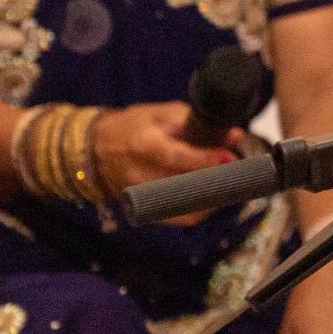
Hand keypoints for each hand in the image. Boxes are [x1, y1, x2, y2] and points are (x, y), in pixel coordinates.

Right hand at [92, 102, 235, 221]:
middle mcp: (139, 175)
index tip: (229, 157)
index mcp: (143, 145)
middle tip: (238, 170)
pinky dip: (203, 209)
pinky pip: (182, 218)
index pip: (175, 157)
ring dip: (214, 195)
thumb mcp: (161, 115)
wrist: (95, 150)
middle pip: (184, 185)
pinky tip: (213, 196)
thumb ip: (198, 124)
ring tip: (228, 181)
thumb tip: (234, 136)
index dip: (204, 160)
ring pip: (187, 205)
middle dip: (217, 179)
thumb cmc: (132, 127)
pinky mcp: (145, 211)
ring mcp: (140, 198)